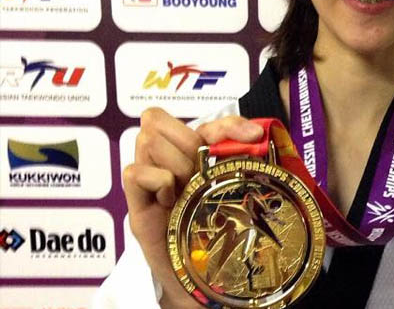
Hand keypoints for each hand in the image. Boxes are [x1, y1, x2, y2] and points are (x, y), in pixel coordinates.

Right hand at [122, 107, 263, 307]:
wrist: (202, 276)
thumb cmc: (218, 228)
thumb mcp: (233, 187)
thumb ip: (240, 157)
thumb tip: (257, 133)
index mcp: (190, 152)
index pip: (201, 119)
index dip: (226, 123)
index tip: (254, 137)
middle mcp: (165, 161)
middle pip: (156, 120)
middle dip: (186, 142)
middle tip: (201, 173)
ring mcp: (147, 180)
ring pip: (147, 141)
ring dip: (175, 162)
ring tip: (188, 189)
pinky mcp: (136, 205)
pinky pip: (134, 172)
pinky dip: (158, 180)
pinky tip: (172, 199)